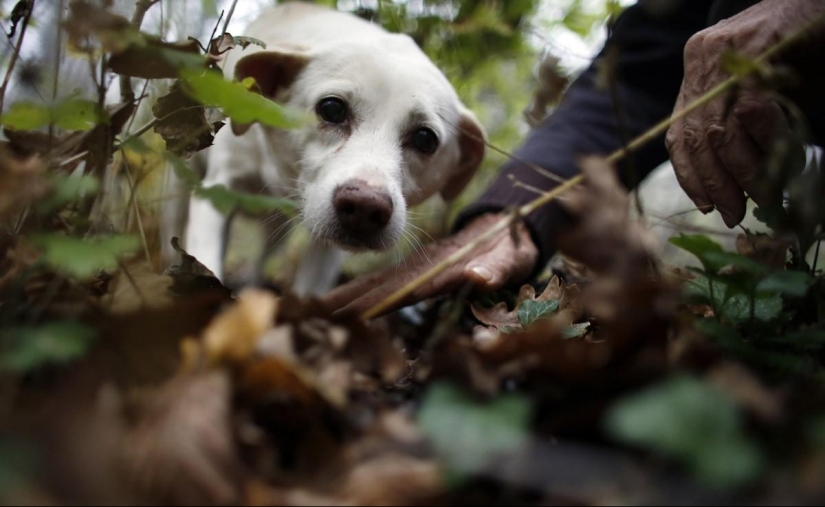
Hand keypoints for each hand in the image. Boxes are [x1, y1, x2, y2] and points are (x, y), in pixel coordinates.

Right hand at [321, 213, 538, 317]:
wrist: (509, 228)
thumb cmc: (512, 249)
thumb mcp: (509, 258)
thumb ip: (496, 269)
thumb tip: (479, 277)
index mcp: (435, 269)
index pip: (395, 289)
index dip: (367, 302)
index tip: (338, 313)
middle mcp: (419, 270)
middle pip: (374, 288)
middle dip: (342, 304)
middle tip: (307, 320)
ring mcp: (416, 273)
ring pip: (373, 289)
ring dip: (345, 303)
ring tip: (312, 317)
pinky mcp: (418, 278)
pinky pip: (384, 292)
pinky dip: (360, 301)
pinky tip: (342, 313)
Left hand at [666, 0, 821, 226]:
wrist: (817, 2)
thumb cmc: (794, 49)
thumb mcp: (754, 88)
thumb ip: (736, 125)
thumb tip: (734, 181)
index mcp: (695, 69)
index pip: (678, 133)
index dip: (689, 174)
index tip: (704, 203)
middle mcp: (702, 60)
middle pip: (696, 137)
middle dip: (714, 183)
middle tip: (733, 212)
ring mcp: (727, 54)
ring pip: (719, 131)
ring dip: (739, 173)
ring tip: (760, 198)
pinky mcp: (758, 52)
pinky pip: (750, 112)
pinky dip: (761, 143)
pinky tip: (776, 161)